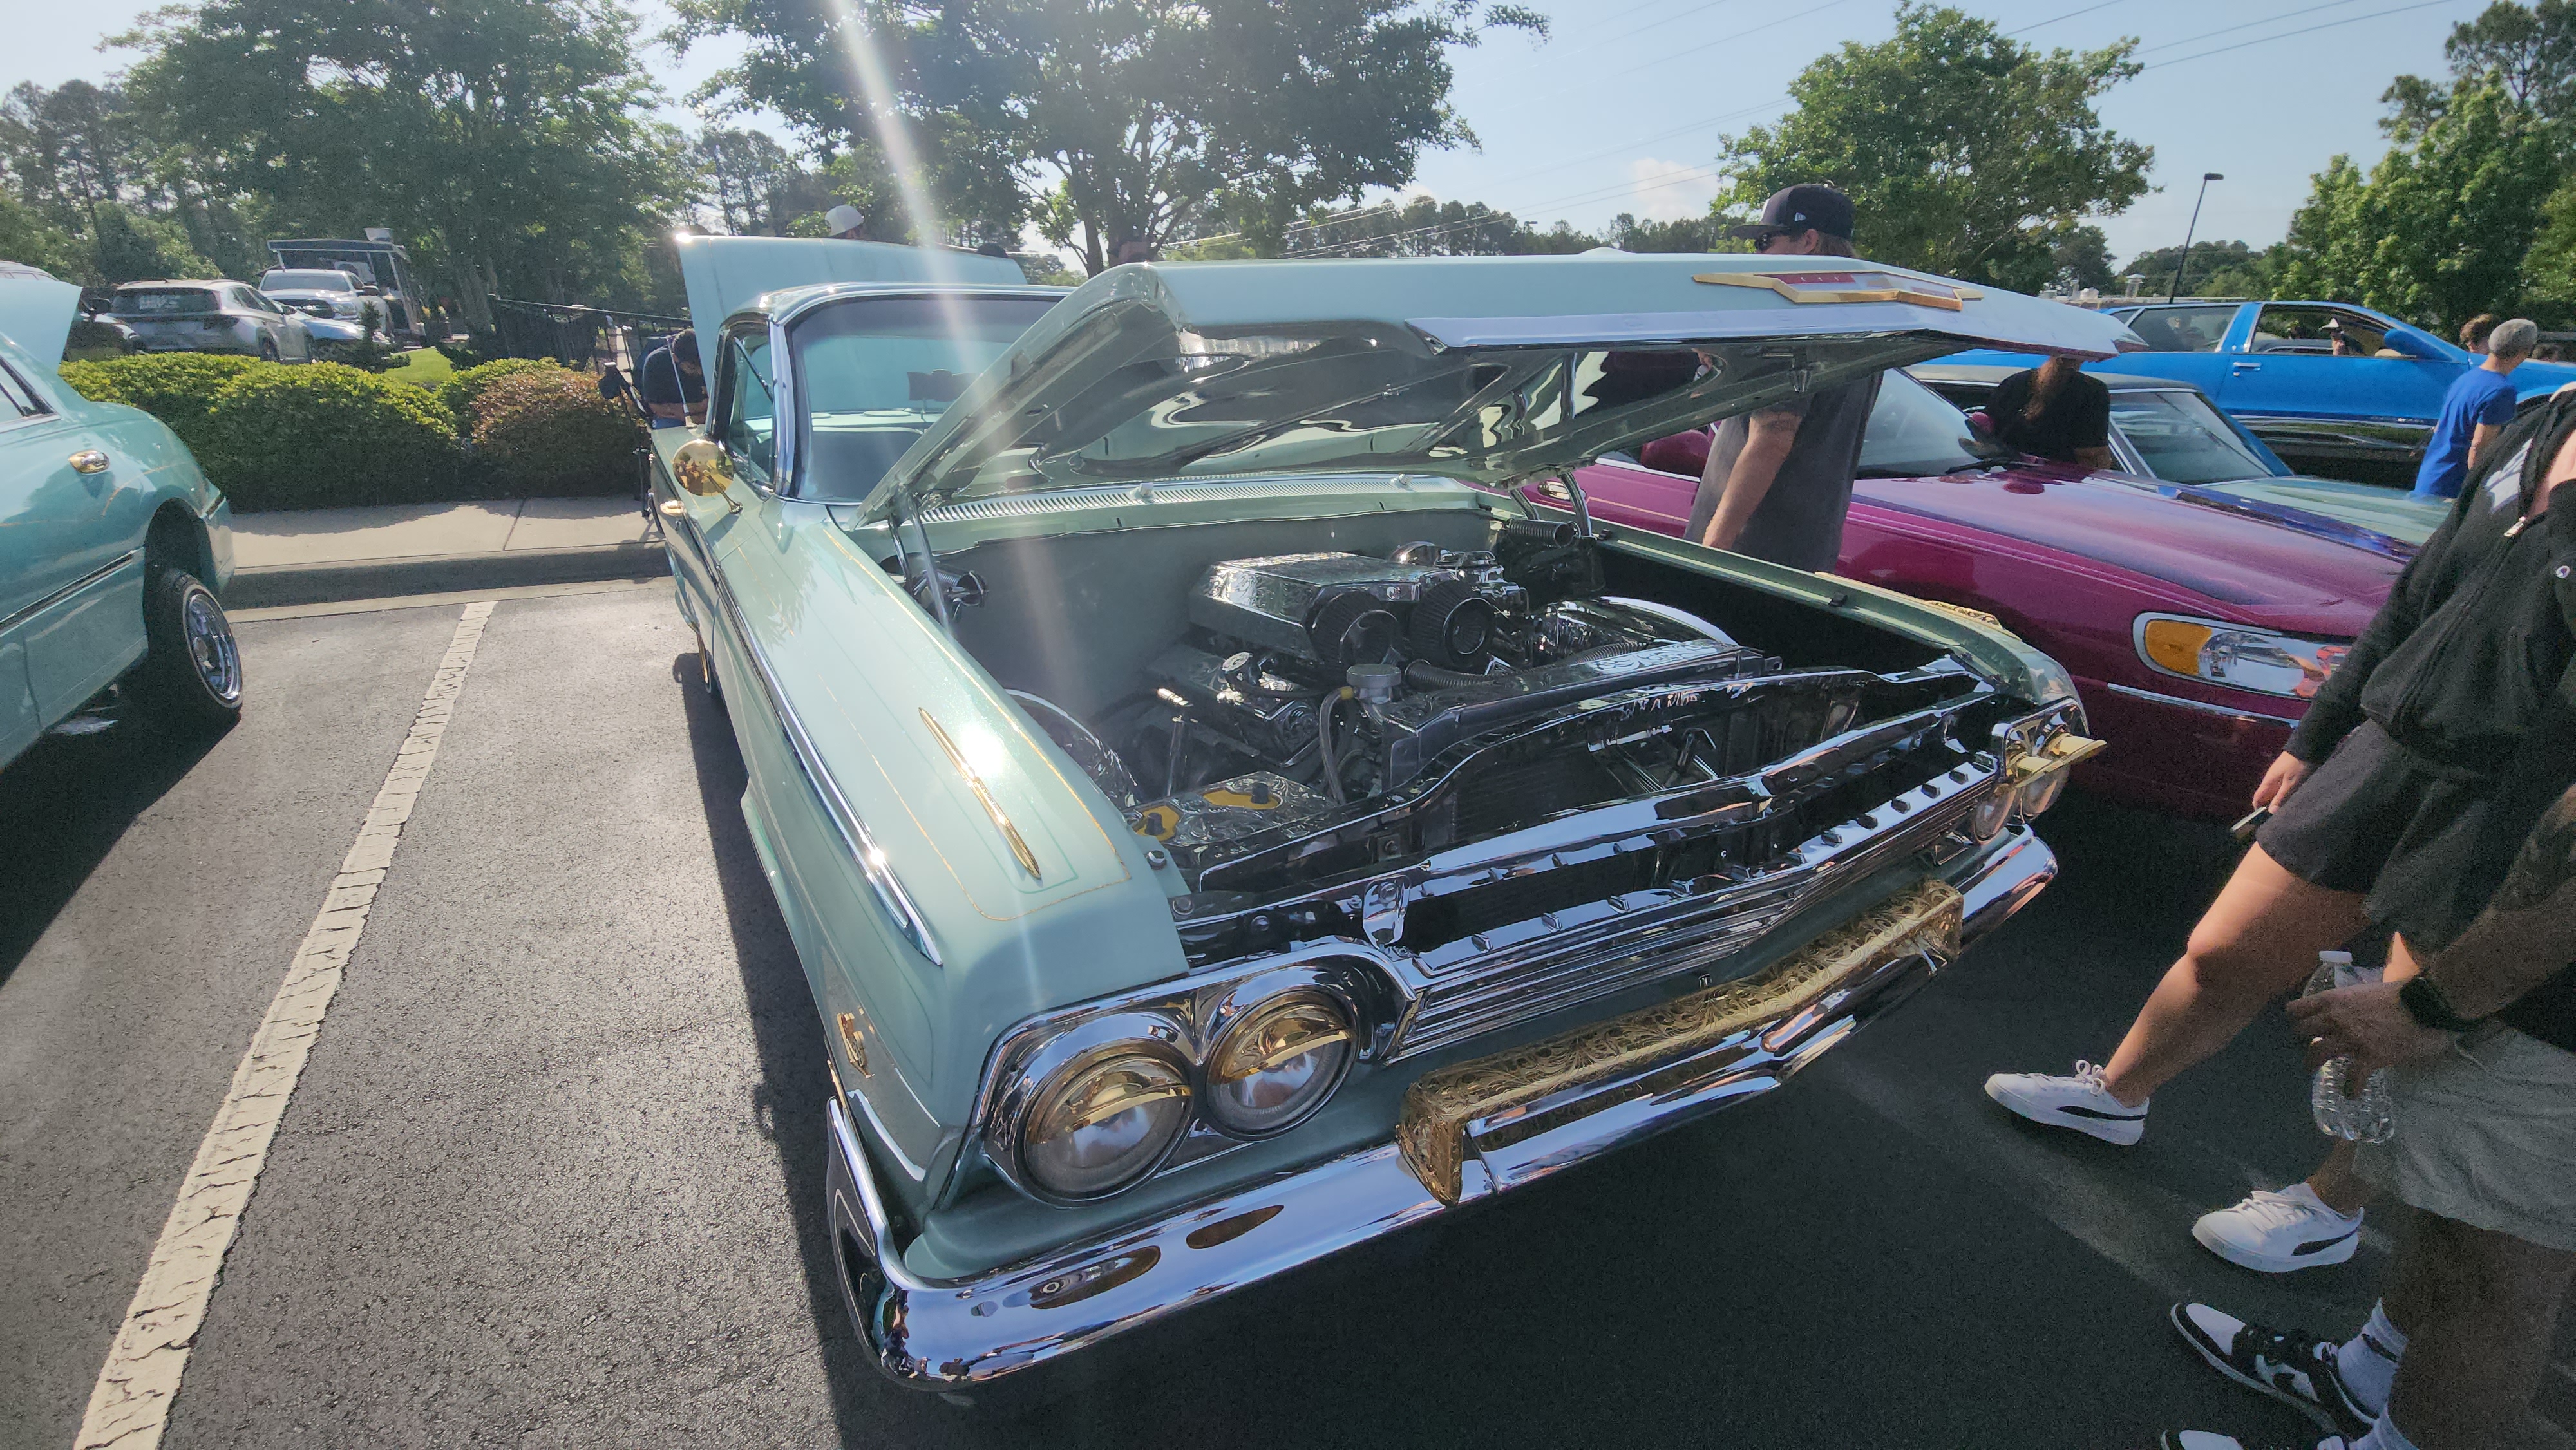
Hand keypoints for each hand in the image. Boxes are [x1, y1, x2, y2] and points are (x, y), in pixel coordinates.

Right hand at [2252, 753, 2311, 809]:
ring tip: (2280, 808)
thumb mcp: (2289, 784)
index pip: (2257, 796)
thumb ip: (2280, 797)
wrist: (2304, 749)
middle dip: (2266, 804)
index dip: (2257, 806)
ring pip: (2271, 790)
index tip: (2260, 816)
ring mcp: (2276, 774)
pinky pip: (2277, 785)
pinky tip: (2286, 797)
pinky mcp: (2282, 772)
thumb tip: (2271, 811)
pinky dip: (2279, 793)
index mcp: (2268, 781)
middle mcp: (2269, 778)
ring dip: (2273, 798)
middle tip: (2273, 815)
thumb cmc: (2296, 766)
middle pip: (2264, 794)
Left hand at [2286, 981, 2450, 1088]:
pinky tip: (2351, 1094)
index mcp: (2334, 1000)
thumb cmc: (2402, 993)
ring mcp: (2351, 1039)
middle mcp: (2336, 1018)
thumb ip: (2351, 1001)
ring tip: (2314, 1069)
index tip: (2302, 1025)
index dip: (2296, 1019)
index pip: (2296, 1009)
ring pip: (2316, 1054)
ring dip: (2312, 1063)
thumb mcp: (2367, 991)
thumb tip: (2349, 1008)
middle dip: (2301, 1040)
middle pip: (2300, 1032)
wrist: (2427, 1003)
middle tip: (2310, 1045)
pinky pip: (2353, 1077)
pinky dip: (2350, 1088)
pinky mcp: (2370, 1056)